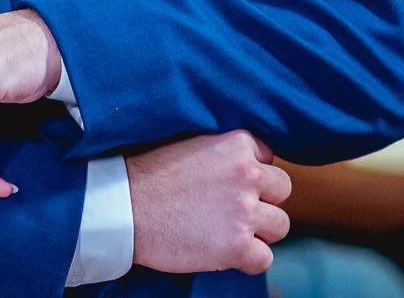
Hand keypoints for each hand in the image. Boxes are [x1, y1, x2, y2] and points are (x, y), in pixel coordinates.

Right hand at [128, 130, 290, 274]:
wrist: (121, 207)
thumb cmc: (148, 176)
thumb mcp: (189, 145)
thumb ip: (222, 153)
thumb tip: (248, 164)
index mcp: (236, 144)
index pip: (268, 157)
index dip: (251, 173)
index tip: (230, 182)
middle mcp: (247, 175)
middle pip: (282, 189)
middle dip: (262, 200)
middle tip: (232, 208)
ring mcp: (244, 212)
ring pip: (280, 225)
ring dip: (258, 231)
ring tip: (227, 230)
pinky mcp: (237, 246)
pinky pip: (264, 259)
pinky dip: (247, 260)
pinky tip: (223, 251)